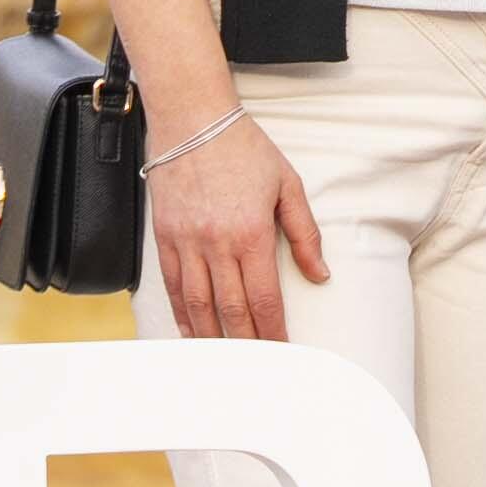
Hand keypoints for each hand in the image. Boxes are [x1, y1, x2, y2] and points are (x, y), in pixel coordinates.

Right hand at [150, 112, 325, 342]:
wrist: (193, 120)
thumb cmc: (244, 149)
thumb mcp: (288, 184)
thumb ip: (305, 233)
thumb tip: (320, 273)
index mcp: (252, 233)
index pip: (264, 298)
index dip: (274, 331)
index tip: (283, 351)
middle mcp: (217, 243)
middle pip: (232, 310)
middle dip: (246, 343)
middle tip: (257, 367)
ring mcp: (187, 242)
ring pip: (198, 304)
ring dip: (212, 336)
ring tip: (224, 359)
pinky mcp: (165, 236)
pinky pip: (172, 285)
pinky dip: (182, 313)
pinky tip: (191, 331)